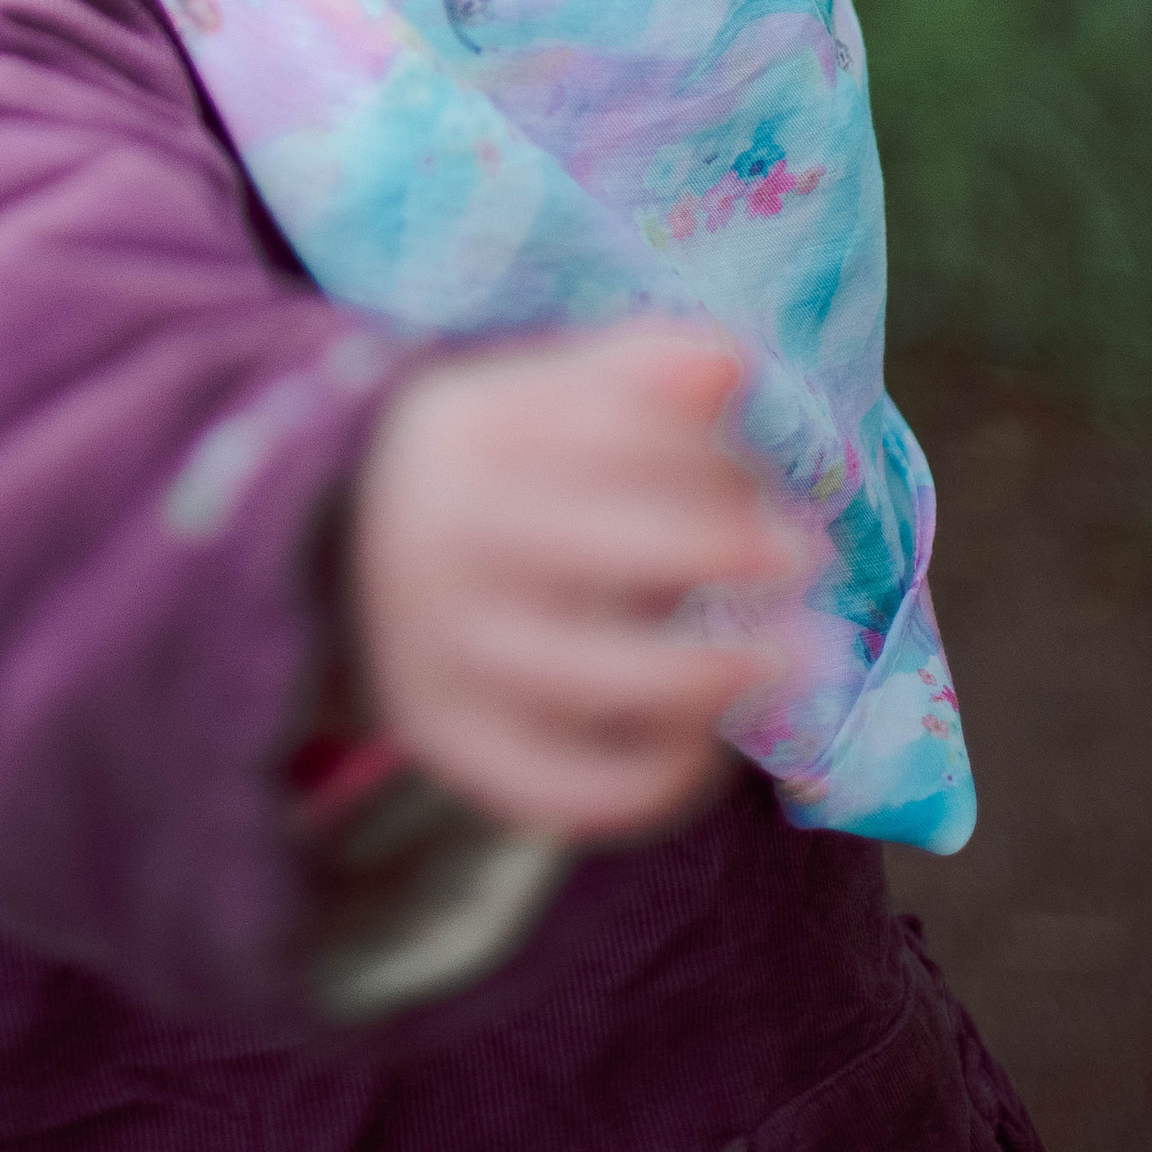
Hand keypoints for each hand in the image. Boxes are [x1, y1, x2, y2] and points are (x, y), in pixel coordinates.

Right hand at [352, 322, 819, 843]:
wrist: (342, 546)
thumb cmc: (489, 462)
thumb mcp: (538, 392)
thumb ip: (634, 373)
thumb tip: (730, 365)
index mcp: (471, 436)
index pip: (620, 438)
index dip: (714, 458)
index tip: (772, 477)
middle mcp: (447, 544)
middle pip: (619, 551)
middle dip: (736, 553)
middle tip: (809, 555)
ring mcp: (442, 652)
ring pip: (607, 680)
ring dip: (724, 671)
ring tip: (797, 656)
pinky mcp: (447, 742)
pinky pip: (566, 785)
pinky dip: (653, 778)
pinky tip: (706, 741)